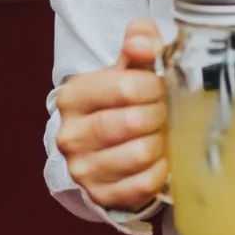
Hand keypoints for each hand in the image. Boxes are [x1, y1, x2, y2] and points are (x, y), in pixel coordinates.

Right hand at [53, 19, 167, 212]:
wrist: (103, 147)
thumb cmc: (120, 103)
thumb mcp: (127, 70)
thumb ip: (139, 44)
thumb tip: (141, 39)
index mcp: (73, 97)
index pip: (125, 87)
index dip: (153, 86)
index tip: (160, 88)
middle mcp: (70, 135)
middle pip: (132, 122)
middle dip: (158, 115)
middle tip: (164, 112)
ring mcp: (82, 169)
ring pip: (139, 155)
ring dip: (160, 143)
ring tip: (160, 135)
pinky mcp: (100, 195)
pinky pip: (143, 184)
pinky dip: (159, 171)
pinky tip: (159, 160)